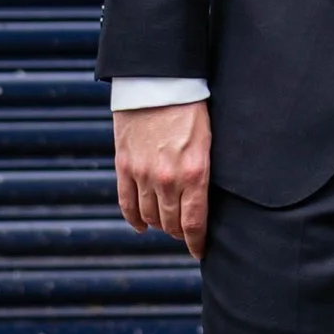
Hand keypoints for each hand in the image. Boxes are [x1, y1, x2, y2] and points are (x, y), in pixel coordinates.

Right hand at [115, 100, 210, 258]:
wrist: (158, 81)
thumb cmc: (191, 107)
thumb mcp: (209, 140)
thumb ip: (204, 171)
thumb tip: (205, 196)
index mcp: (195, 174)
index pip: (194, 223)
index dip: (196, 243)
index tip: (199, 252)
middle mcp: (167, 180)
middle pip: (172, 223)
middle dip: (180, 234)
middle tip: (186, 235)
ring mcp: (143, 174)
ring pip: (150, 216)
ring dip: (159, 224)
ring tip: (167, 225)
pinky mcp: (124, 165)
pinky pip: (126, 202)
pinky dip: (134, 218)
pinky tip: (142, 225)